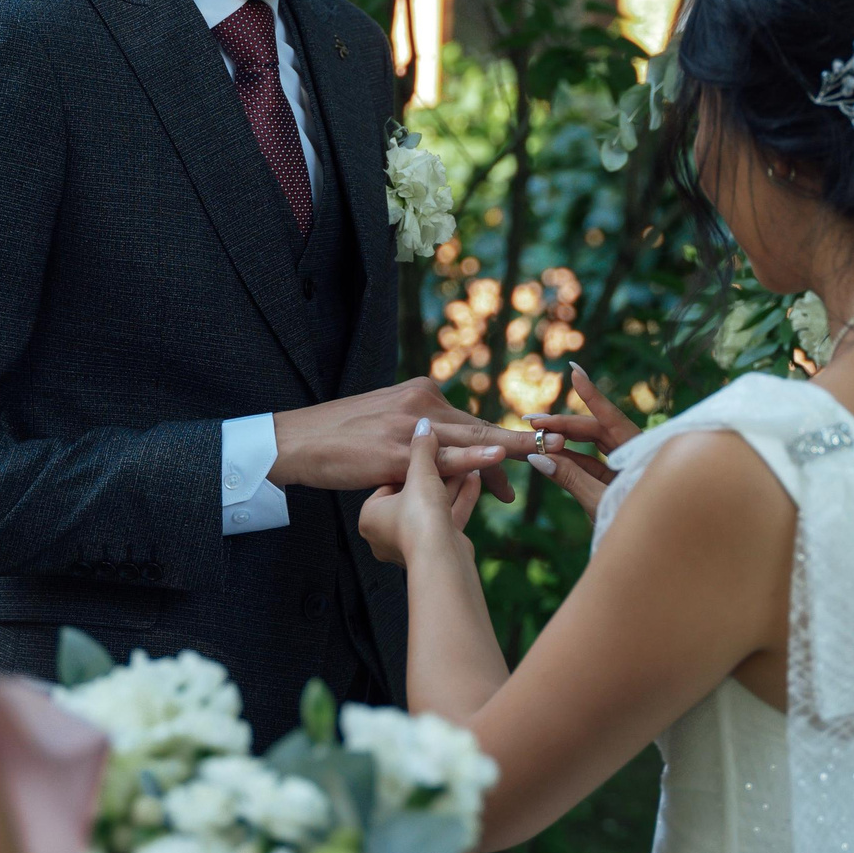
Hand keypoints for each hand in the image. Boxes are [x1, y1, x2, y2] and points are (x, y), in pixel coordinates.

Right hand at [273, 377, 534, 502]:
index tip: (530, 450)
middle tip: (555, 452)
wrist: (297, 442)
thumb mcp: (385, 422)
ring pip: (470, 439)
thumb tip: (442, 451)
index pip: (470, 421)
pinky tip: (498, 459)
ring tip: (544, 455)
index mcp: (420, 393)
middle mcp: (421, 403)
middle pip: (479, 429)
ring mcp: (409, 427)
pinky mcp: (395, 451)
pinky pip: (441, 457)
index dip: (501, 441)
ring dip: (510, 450)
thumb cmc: (339, 439)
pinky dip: (473, 457)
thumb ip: (418, 431)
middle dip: (516, 447)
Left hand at [357, 418, 482, 568]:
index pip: (390, 481)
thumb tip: (423, 425)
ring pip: (434, 507)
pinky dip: (461, 499)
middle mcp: (388, 534)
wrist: (440, 561)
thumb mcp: (418, 474)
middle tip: (452, 453)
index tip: (427, 449)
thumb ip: (421, 448)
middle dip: (436, 475)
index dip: (411, 464)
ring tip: (469, 464)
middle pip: (415, 495)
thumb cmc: (419, 518)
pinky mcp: (437, 549)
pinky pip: (448, 518)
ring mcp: (414, 544)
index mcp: (370, 517)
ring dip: (452, 485)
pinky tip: (475, 480)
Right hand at [524, 361, 638, 521]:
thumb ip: (569, 479)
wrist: (658, 561)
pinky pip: (595, 466)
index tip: (574, 371)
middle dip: (564, 425)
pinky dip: (573, 462)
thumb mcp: (598, 502)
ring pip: (595, 449)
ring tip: (535, 436)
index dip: (591, 395)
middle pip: (598, 432)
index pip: (611, 419)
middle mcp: (637, 457)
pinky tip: (550, 457)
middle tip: (531, 421)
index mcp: (640, 455)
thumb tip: (538, 457)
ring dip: (566, 443)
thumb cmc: (635, 530)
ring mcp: (629, 471)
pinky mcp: (621, 485)